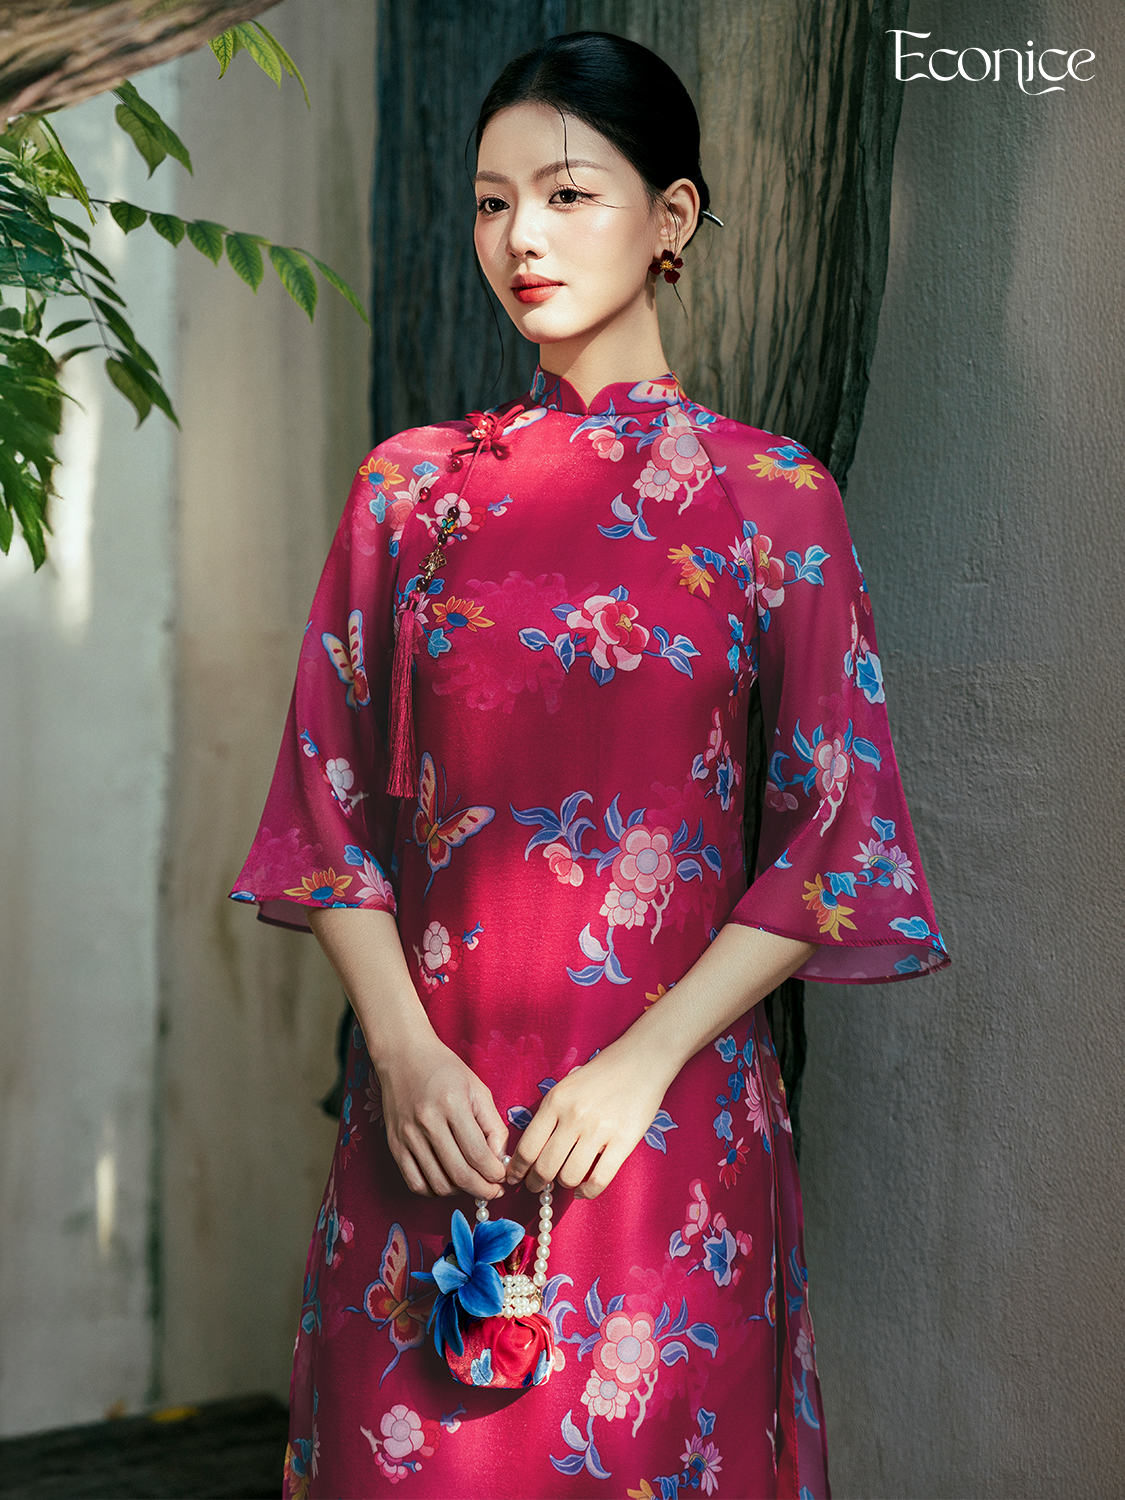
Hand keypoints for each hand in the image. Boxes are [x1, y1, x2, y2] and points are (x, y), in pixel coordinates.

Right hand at [376, 1037, 508, 1199]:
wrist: (403, 1055)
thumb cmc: (445, 1070)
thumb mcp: (478, 1089)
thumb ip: (493, 1125)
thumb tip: (499, 1161)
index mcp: (452, 1104)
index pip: (478, 1154)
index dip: (495, 1174)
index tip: (502, 1178)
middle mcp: (427, 1122)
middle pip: (459, 1174)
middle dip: (482, 1190)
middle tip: (492, 1191)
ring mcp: (407, 1135)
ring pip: (438, 1183)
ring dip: (460, 1192)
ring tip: (471, 1183)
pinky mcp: (394, 1144)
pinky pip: (415, 1182)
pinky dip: (434, 1190)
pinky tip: (447, 1181)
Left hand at [506, 1041, 669, 1199]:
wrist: (641, 1060)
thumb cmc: (601, 1074)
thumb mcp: (566, 1087)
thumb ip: (549, 1116)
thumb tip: (532, 1153)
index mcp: (555, 1101)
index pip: (527, 1147)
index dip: (517, 1169)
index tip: (514, 1178)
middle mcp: (574, 1116)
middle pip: (545, 1167)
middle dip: (536, 1183)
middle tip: (536, 1187)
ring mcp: (599, 1129)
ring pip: (569, 1176)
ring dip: (563, 1185)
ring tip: (564, 1182)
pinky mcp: (624, 1140)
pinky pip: (599, 1179)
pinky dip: (588, 1192)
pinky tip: (584, 1190)